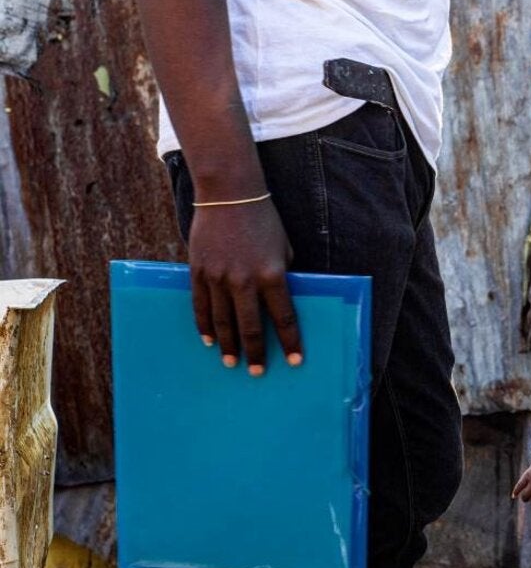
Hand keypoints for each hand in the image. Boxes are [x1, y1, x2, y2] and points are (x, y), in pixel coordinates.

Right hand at [188, 199, 301, 375]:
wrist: (230, 195)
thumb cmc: (264, 221)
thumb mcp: (284, 249)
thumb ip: (283, 276)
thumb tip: (279, 301)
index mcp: (272, 274)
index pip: (284, 317)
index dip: (290, 341)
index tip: (295, 361)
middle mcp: (244, 280)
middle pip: (250, 327)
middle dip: (255, 352)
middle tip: (257, 372)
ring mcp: (218, 277)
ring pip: (222, 321)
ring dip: (227, 345)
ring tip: (231, 362)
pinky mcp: (198, 272)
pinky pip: (201, 306)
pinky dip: (204, 325)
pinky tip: (208, 340)